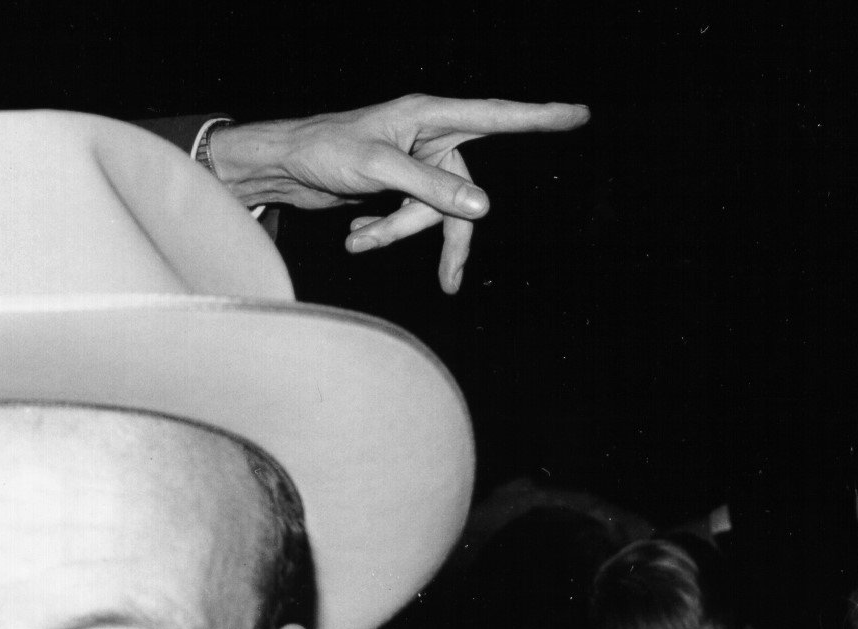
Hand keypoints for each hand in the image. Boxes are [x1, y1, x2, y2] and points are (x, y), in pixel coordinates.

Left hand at [204, 95, 590, 291]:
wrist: (279, 167)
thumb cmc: (321, 150)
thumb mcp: (377, 168)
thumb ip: (429, 189)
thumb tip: (482, 209)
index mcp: (429, 115)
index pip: (496, 116)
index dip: (539, 117)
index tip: (578, 114)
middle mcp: (428, 136)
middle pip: (463, 194)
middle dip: (445, 237)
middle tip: (448, 285)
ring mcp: (416, 163)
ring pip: (434, 214)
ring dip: (400, 234)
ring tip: (360, 241)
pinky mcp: (400, 186)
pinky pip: (411, 219)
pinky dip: (386, 232)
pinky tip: (356, 238)